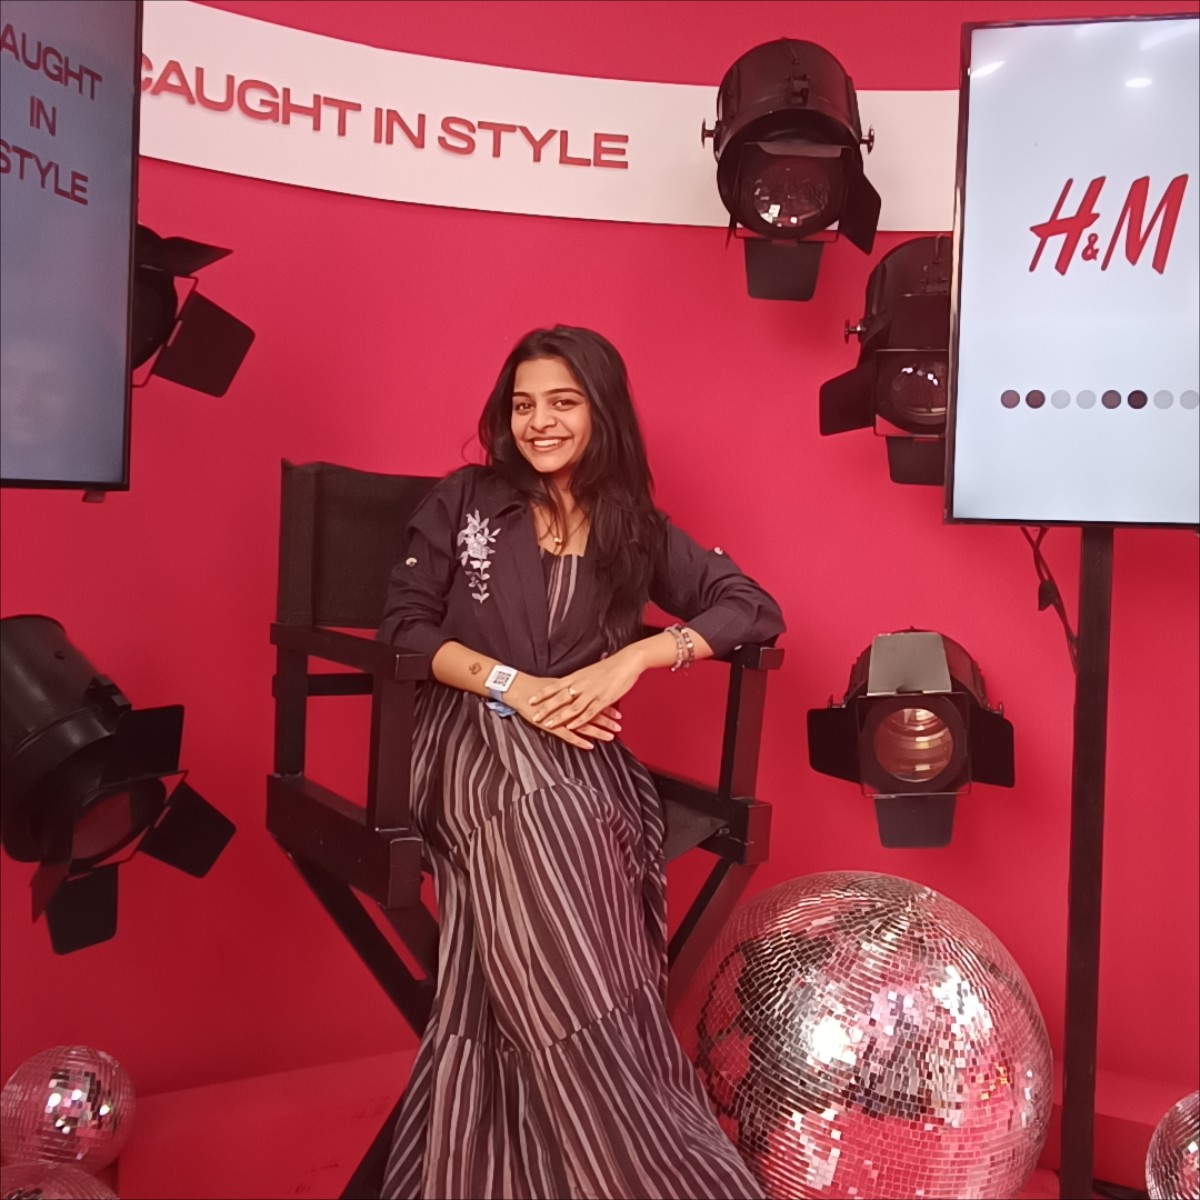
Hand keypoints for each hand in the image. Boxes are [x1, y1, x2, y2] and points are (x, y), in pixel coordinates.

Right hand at [508, 675, 622, 750]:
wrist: (519, 688)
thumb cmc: (537, 686)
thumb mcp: (557, 685)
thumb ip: (570, 690)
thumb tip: (581, 692)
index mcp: (572, 694)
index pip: (593, 701)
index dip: (607, 708)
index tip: (618, 714)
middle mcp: (569, 705)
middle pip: (592, 713)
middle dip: (607, 721)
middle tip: (620, 727)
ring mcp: (561, 715)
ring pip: (583, 724)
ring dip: (598, 731)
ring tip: (610, 737)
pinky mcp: (551, 724)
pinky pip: (568, 735)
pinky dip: (579, 740)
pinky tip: (589, 746)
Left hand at [527, 648, 644, 733]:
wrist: (627, 661)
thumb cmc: (610, 666)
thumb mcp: (589, 671)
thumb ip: (579, 679)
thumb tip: (571, 683)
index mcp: (577, 676)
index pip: (555, 685)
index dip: (543, 693)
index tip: (531, 699)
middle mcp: (581, 684)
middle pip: (559, 697)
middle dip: (546, 708)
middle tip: (534, 715)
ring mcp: (592, 692)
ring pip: (571, 707)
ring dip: (559, 716)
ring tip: (548, 724)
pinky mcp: (603, 699)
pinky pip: (588, 711)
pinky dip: (579, 720)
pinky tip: (572, 726)